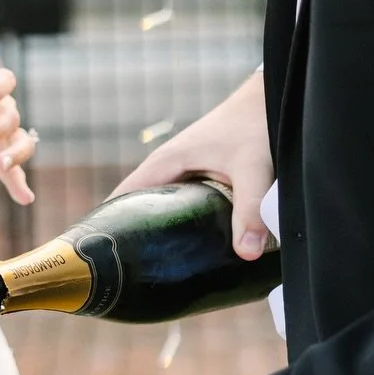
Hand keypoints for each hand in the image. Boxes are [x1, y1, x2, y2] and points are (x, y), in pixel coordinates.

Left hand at [0, 67, 35, 205]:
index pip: (5, 79)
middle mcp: (3, 108)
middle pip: (10, 117)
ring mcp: (6, 135)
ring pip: (23, 142)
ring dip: (15, 154)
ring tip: (2, 166)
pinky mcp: (1, 158)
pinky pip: (16, 172)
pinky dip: (21, 185)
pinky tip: (24, 198)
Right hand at [112, 69, 273, 259]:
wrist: (271, 97)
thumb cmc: (255, 123)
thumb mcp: (253, 169)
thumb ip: (250, 210)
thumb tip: (245, 253)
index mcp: (164, 163)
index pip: (121, 199)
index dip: (108, 226)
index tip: (102, 260)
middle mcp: (166, 166)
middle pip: (135, 207)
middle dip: (131, 237)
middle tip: (131, 277)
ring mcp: (181, 169)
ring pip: (157, 205)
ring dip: (154, 231)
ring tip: (154, 269)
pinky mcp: (197, 173)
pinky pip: (175, 201)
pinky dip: (174, 222)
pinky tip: (186, 246)